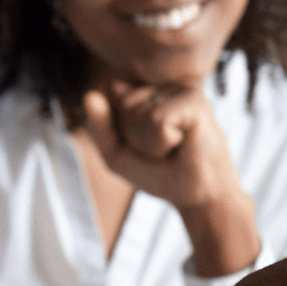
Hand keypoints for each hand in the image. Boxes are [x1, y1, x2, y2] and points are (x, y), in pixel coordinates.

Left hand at [83, 81, 245, 214]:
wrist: (197, 198)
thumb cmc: (159, 174)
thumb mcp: (115, 153)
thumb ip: (98, 126)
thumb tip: (88, 95)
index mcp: (147, 93)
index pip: (109, 98)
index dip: (118, 131)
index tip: (143, 146)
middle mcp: (164, 86)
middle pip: (123, 106)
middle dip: (135, 138)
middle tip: (162, 150)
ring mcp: (180, 90)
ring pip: (138, 113)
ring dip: (150, 143)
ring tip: (174, 148)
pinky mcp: (195, 100)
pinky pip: (157, 120)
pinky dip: (164, 142)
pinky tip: (184, 145)